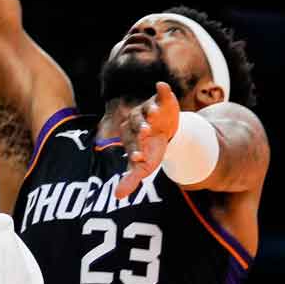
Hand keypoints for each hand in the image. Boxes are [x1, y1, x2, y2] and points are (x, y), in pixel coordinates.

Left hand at [114, 81, 179, 197]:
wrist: (167, 132)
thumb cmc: (151, 149)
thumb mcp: (144, 165)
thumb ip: (132, 179)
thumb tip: (118, 197)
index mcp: (130, 136)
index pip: (131, 143)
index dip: (135, 150)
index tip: (139, 158)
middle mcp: (137, 120)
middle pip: (136, 123)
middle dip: (141, 128)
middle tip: (145, 133)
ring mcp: (149, 109)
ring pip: (147, 108)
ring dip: (150, 110)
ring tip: (154, 112)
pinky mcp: (163, 101)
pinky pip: (161, 93)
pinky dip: (162, 90)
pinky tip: (162, 86)